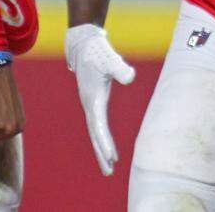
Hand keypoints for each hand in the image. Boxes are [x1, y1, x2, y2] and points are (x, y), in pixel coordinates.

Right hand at [66, 23, 135, 175]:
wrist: (84, 44)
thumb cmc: (98, 51)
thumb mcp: (109, 58)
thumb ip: (120, 68)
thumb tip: (130, 77)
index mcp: (93, 99)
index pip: (99, 126)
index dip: (105, 142)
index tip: (112, 157)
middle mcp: (89, 104)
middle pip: (95, 134)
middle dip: (101, 153)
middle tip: (109, 172)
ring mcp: (90, 103)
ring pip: (95, 131)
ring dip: (101, 148)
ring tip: (109, 166)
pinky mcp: (93, 100)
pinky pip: (97, 124)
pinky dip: (102, 137)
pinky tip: (108, 146)